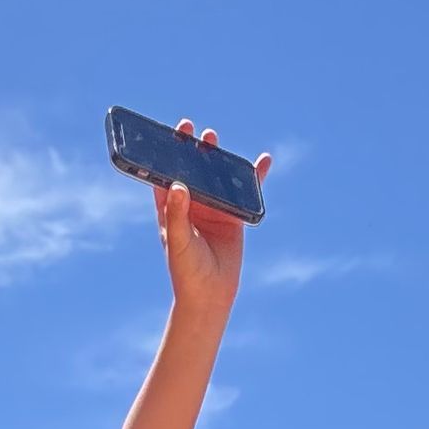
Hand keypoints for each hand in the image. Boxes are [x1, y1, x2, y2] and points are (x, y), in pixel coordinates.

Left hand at [153, 121, 271, 320]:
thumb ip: (176, 215)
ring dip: (216, 158)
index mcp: (170, 208)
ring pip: (215, 176)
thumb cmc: (187, 272)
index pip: (164, 174)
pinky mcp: (232, 215)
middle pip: (190, 169)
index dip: (165, 153)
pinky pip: (243, 191)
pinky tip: (263, 161)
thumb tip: (177, 185)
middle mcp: (190, 204)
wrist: (210, 295)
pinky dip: (254, 177)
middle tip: (195, 132)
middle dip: (192, 149)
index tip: (169, 136)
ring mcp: (212, 207)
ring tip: (213, 139)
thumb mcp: (178, 243)